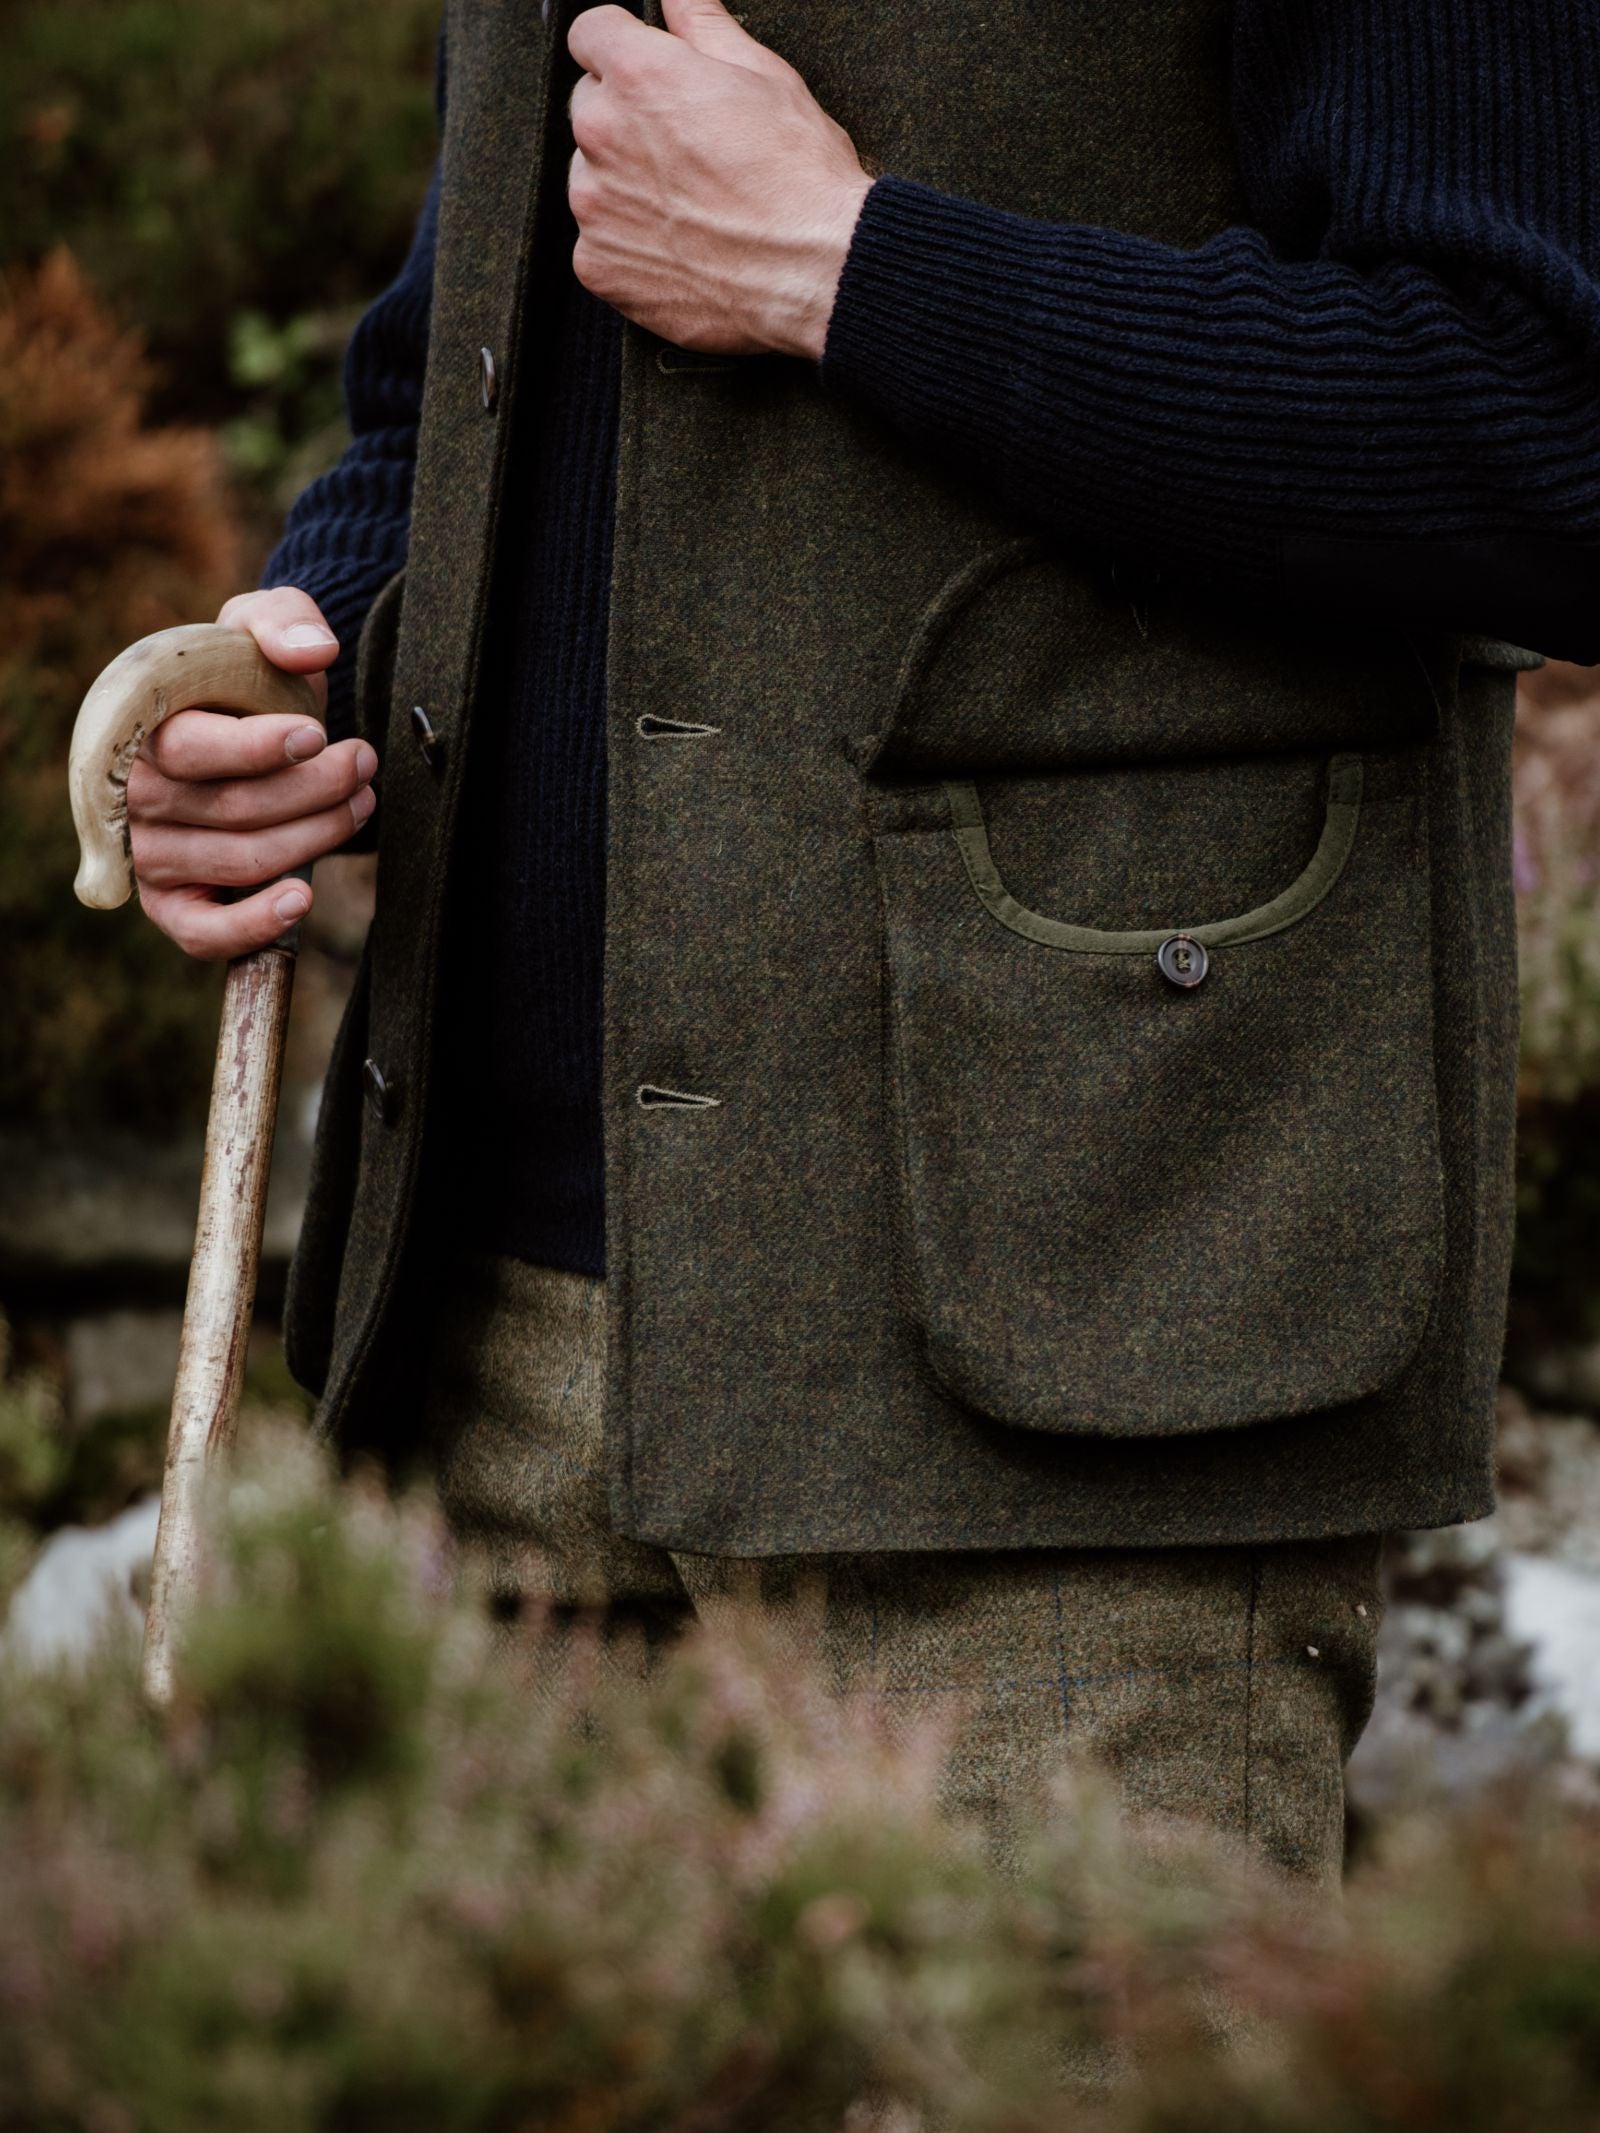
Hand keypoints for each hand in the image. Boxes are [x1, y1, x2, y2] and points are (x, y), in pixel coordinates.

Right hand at [128, 588, 376, 960]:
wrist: (248, 729)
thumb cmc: (245, 681)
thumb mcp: (261, 630)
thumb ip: (285, 621)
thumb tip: (313, 651)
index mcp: (138, 725)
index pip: (189, 748)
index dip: (256, 748)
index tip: (318, 735)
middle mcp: (134, 795)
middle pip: (232, 808)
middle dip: (314, 788)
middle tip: (363, 763)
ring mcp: (149, 854)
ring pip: (242, 860)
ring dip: (316, 835)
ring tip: (361, 802)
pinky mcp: (171, 906)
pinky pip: (204, 935)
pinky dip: (255, 924)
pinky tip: (303, 897)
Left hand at [567, 0, 872, 359]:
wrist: (816, 271)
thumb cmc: (799, 179)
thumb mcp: (763, 75)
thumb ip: (704, 25)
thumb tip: (681, 0)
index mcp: (638, 75)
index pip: (591, 35)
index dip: (623, 50)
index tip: (644, 74)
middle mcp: (604, 135)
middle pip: (590, 110)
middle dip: (627, 122)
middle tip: (686, 153)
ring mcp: (596, 206)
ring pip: (593, 181)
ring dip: (626, 188)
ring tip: (690, 208)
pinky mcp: (600, 266)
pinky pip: (599, 246)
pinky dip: (629, 249)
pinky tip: (679, 249)